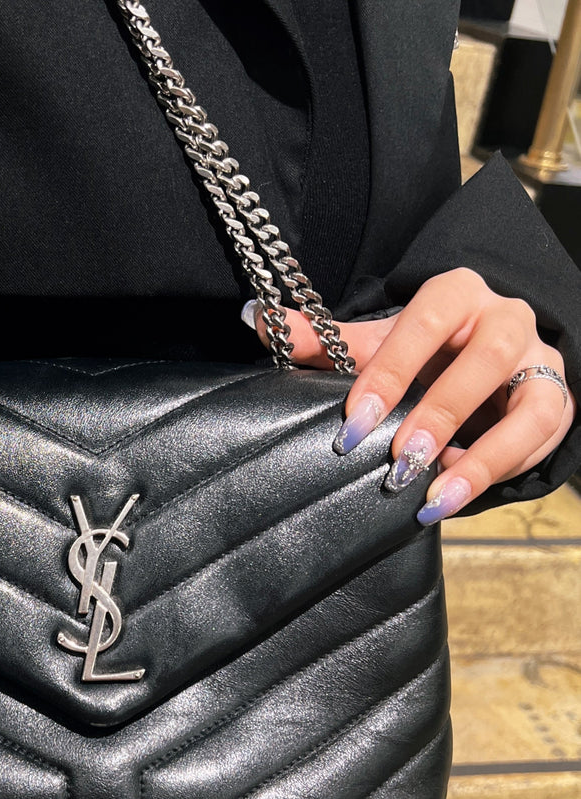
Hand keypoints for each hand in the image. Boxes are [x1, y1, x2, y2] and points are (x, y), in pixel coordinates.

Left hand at [248, 268, 576, 520]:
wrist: (487, 355)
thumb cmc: (424, 349)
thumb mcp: (377, 343)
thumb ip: (324, 340)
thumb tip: (257, 321)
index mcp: (455, 295)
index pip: (425, 323)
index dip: (390, 372)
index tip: (353, 422)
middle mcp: (505, 319)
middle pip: (484, 360)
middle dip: (440, 412)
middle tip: (398, 461)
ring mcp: (539, 361)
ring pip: (531, 404)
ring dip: (485, 456)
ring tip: (435, 495)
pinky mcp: (556, 401)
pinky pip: (543, 437)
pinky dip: (502, 468)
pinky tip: (457, 491)